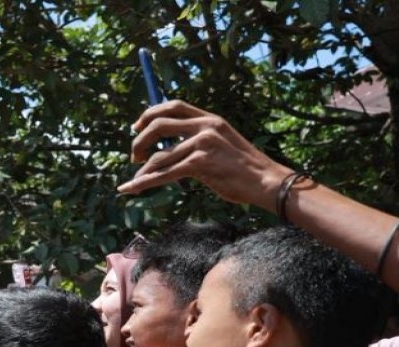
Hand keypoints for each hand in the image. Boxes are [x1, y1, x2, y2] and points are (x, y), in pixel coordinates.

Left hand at [117, 100, 290, 208]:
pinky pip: (165, 173)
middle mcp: (205, 127)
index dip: (150, 114)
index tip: (136, 126)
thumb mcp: (222, 144)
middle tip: (134, 156)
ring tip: (135, 181)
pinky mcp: (201, 163)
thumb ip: (199, 140)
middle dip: (140, 140)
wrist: (266, 181)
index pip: (174, 106)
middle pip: (159, 125)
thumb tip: (170, 148)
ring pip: (160, 156)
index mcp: (210, 119)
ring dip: (143, 170)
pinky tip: (133, 188)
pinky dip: (145, 182)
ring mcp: (203, 144)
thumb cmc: (243, 168)